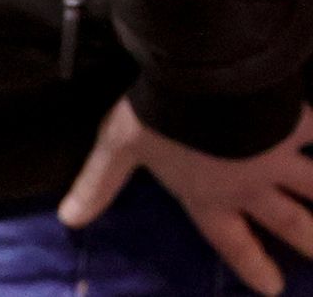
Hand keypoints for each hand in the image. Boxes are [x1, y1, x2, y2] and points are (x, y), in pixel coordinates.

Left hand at [58, 98, 312, 295]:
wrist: (204, 82)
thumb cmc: (157, 119)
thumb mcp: (118, 150)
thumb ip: (99, 185)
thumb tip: (69, 219)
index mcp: (208, 194)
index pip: (230, 238)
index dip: (249, 262)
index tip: (274, 287)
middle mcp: (250, 183)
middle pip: (285, 221)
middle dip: (306, 242)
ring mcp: (278, 156)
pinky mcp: (295, 124)